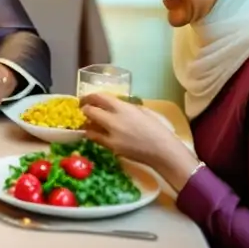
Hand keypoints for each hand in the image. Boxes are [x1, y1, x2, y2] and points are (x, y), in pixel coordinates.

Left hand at [80, 93, 198, 189]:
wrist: (163, 151)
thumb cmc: (157, 129)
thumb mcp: (142, 111)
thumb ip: (125, 107)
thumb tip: (113, 105)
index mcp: (123, 108)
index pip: (99, 97)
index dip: (89, 96)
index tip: (86, 98)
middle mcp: (114, 120)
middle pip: (90, 111)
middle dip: (85, 109)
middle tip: (84, 109)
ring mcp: (111, 135)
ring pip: (89, 127)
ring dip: (87, 123)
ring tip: (89, 122)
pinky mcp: (111, 148)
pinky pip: (96, 139)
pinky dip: (93, 135)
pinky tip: (96, 133)